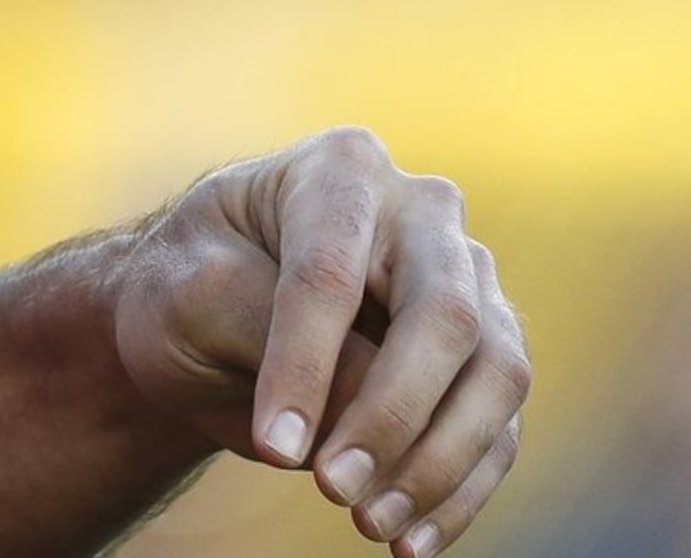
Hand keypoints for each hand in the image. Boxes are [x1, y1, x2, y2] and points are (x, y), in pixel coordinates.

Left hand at [111, 128, 529, 555]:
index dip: (306, 365)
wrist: (204, 319)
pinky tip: (408, 542)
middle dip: (393, 415)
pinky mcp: (487, 355)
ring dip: (437, 463)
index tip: (274, 449)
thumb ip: (266, 329)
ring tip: (365, 522)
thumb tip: (357, 407)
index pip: (333, 273)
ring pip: (496, 375)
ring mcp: (469, 281)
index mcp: (338, 171)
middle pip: (447, 316)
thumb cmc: (189, 286)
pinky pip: (501, 428)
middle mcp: (422, 213)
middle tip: (330, 489)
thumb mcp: (189, 293)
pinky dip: (460, 491)